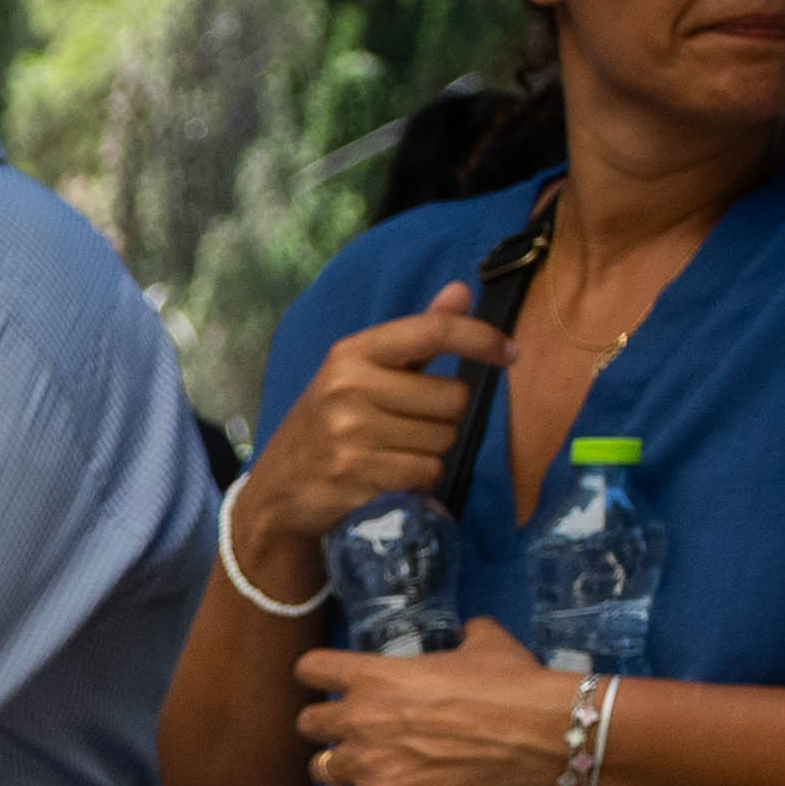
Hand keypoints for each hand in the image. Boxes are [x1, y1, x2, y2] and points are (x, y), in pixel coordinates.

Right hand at [241, 298, 507, 583]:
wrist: (274, 493)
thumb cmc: (327, 427)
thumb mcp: (360, 374)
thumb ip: (416, 338)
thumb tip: (461, 292)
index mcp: (351, 354)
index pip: (432, 331)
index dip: (480, 338)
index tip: (510, 354)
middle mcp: (348, 387)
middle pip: (451, 397)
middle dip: (443, 418)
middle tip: (408, 429)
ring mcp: (349, 433)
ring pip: (443, 440)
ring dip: (430, 453)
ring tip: (393, 456)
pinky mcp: (355, 475)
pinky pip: (426, 473)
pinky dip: (418, 482)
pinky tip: (387, 479)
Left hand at [294, 612, 578, 785]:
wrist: (540, 734)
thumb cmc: (513, 684)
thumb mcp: (486, 644)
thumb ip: (465, 635)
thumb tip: (469, 630)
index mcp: (374, 675)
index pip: (310, 669)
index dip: (320, 675)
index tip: (334, 682)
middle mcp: (359, 717)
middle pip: (307, 723)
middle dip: (329, 726)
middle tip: (358, 729)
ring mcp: (368, 763)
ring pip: (319, 769)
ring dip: (340, 766)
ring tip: (368, 766)